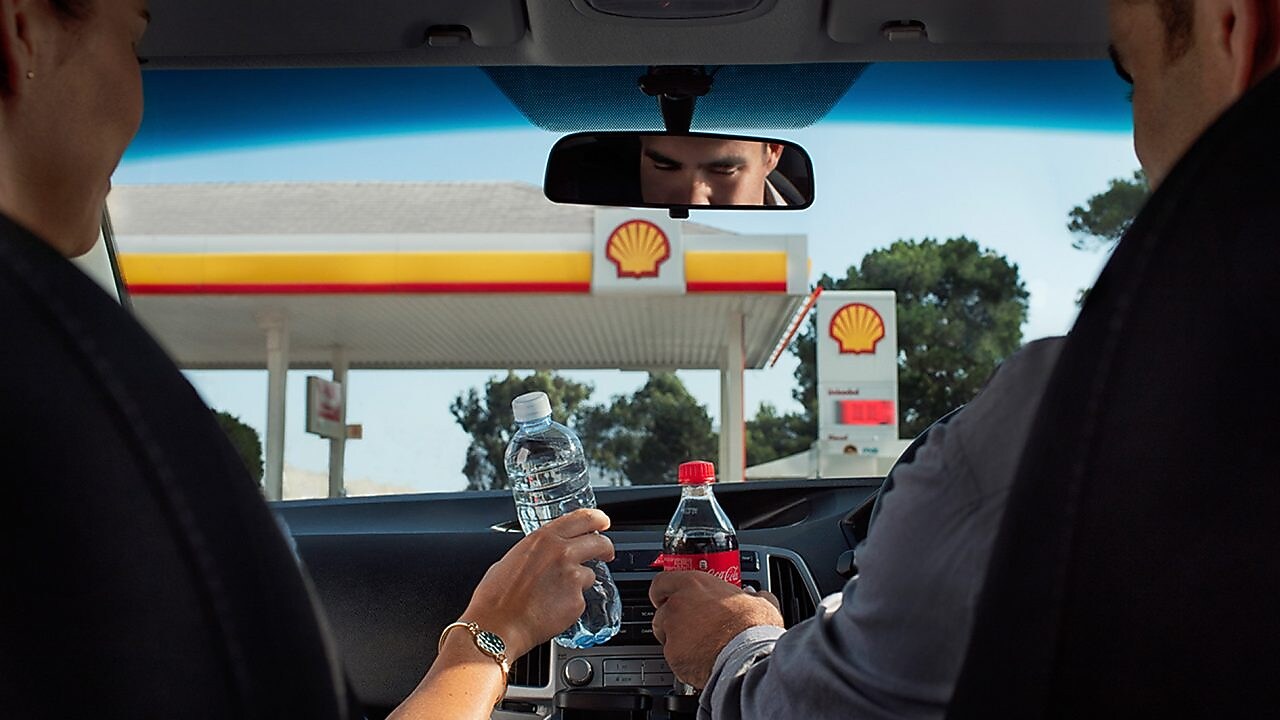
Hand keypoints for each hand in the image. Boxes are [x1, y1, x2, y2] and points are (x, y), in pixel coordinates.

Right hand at [461, 509, 613, 658]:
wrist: (496, 628)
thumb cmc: (495, 597)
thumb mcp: (512, 559)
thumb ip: (534, 552)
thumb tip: (541, 556)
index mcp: (544, 538)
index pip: (582, 518)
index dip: (597, 518)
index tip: (603, 522)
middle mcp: (562, 553)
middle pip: (599, 542)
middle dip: (605, 548)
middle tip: (605, 554)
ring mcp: (573, 577)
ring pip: (589, 574)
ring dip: (580, 582)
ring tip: (556, 595)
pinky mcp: (577, 601)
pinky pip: (581, 599)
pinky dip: (571, 604)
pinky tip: (552, 610)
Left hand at [650, 571, 783, 688]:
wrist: (748, 657)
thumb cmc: (752, 627)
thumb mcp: (758, 601)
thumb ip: (751, 596)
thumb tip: (757, 596)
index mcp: (693, 584)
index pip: (662, 582)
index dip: (664, 592)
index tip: (668, 598)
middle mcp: (677, 605)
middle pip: (662, 613)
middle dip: (673, 621)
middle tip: (692, 628)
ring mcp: (672, 632)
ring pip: (665, 637)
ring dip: (677, 641)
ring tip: (700, 648)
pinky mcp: (673, 656)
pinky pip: (674, 658)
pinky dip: (684, 661)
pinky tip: (702, 662)